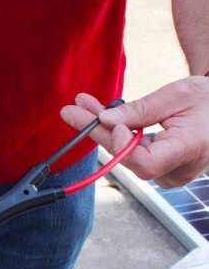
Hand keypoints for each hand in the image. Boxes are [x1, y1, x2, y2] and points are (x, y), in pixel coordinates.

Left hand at [60, 76, 208, 187]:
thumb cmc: (208, 99)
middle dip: (98, 131)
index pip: (145, 163)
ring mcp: (169, 173)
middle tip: (72, 111)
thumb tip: (105, 120)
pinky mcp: (160, 169)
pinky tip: (96, 115)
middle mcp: (179, 169)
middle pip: (128, 158)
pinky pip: (131, 153)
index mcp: (191, 149)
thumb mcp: (178, 95)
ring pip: (126, 155)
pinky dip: (114, 133)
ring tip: (81, 106)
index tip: (106, 120)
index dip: (121, 146)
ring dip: (102, 130)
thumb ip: (142, 110)